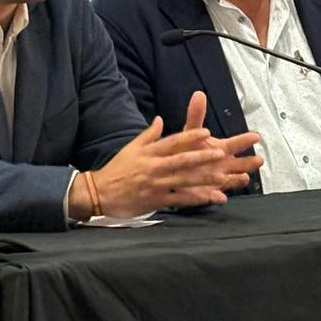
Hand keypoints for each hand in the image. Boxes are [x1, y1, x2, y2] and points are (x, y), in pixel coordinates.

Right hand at [74, 117, 262, 219]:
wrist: (99, 192)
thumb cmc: (117, 169)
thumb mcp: (131, 148)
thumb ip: (149, 135)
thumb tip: (160, 119)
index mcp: (149, 153)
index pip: (172, 142)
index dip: (190, 137)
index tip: (206, 132)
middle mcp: (154, 167)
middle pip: (181, 160)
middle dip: (202, 157)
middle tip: (221, 153)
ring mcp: (155, 185)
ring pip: (183, 180)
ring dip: (203, 178)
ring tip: (221, 176)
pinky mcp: (155, 200)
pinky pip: (178, 199)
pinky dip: (193, 199)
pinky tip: (208, 198)